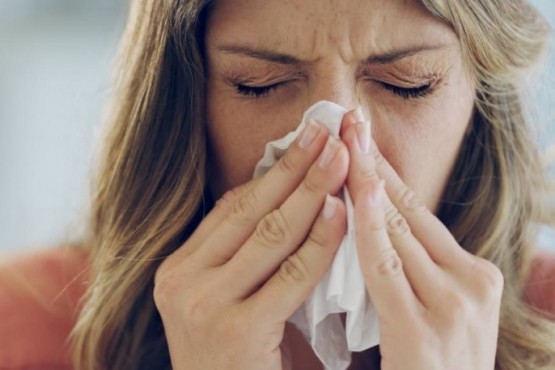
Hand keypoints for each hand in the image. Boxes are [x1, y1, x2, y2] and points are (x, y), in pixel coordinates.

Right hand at [153, 121, 347, 369]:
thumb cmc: (235, 357)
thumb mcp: (228, 297)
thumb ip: (246, 254)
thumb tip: (287, 196)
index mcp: (179, 267)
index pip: (232, 207)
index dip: (272, 171)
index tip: (305, 140)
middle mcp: (182, 281)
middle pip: (251, 211)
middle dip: (294, 167)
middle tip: (327, 132)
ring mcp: (204, 305)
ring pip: (271, 234)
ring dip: (311, 191)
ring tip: (342, 157)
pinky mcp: (236, 331)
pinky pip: (291, 276)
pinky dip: (319, 242)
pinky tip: (341, 212)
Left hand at [341, 109, 502, 369]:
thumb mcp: (430, 311)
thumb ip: (409, 270)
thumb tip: (371, 224)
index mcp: (472, 275)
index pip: (419, 212)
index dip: (386, 171)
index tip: (361, 135)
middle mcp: (471, 282)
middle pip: (409, 209)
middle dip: (374, 161)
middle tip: (348, 118)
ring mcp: (452, 305)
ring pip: (398, 229)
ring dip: (366, 180)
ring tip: (343, 138)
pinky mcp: (424, 330)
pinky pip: (384, 267)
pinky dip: (367, 226)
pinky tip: (350, 191)